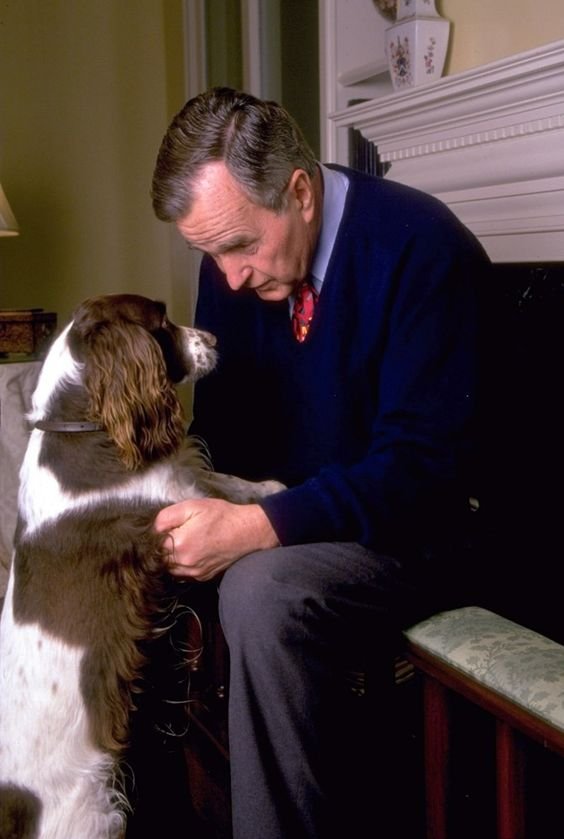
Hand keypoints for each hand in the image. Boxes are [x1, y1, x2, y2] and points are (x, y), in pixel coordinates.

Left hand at [154, 498, 279, 580]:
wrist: (247, 532)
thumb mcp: (192, 506)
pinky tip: (192, 552)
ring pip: (171, 570)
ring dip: (171, 559)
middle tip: (173, 535)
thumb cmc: (221, 516)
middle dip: (162, 549)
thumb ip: (166, 517)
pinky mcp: (203, 577)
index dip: (155, 537)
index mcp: (178, 545)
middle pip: (160, 561)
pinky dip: (183, 565)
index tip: (163, 529)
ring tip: (182, 543)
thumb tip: (153, 529)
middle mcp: (184, 564)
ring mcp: (194, 573)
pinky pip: (184, 574)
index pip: (152, 546)